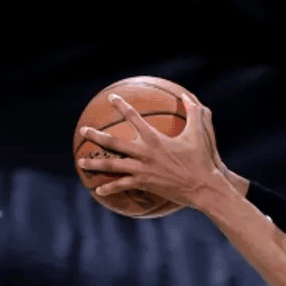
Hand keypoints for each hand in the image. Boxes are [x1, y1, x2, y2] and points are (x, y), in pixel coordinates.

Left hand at [76, 93, 225, 208]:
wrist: (203, 186)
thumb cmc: (202, 160)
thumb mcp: (199, 133)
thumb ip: (193, 112)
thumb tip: (186, 95)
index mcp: (155, 139)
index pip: (134, 118)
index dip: (122, 106)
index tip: (111, 98)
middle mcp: (145, 153)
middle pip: (114, 142)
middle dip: (96, 136)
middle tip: (84, 131)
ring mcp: (142, 170)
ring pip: (113, 165)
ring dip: (95, 164)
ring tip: (82, 162)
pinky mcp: (144, 184)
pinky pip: (122, 185)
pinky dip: (109, 188)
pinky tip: (98, 190)